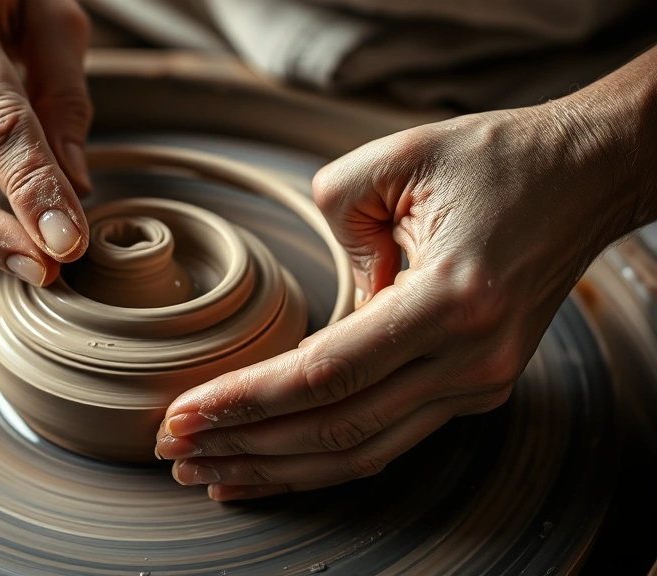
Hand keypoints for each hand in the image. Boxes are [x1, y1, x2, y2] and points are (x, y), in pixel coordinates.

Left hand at [155, 97, 642, 499]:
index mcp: (451, 302)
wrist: (586, 177)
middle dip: (244, 444)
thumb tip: (310, 297)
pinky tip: (275, 463)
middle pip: (334, 428)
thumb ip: (331, 214)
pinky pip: (386, 439)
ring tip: (208, 472)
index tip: (183, 414)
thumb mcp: (400, 157)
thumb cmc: (498, 159)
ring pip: (360, 452)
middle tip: (174, 450)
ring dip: (278, 467)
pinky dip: (325, 458)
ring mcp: (478, 384)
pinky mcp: (473, 388)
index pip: (324, 374)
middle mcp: (470, 361)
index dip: (245, 400)